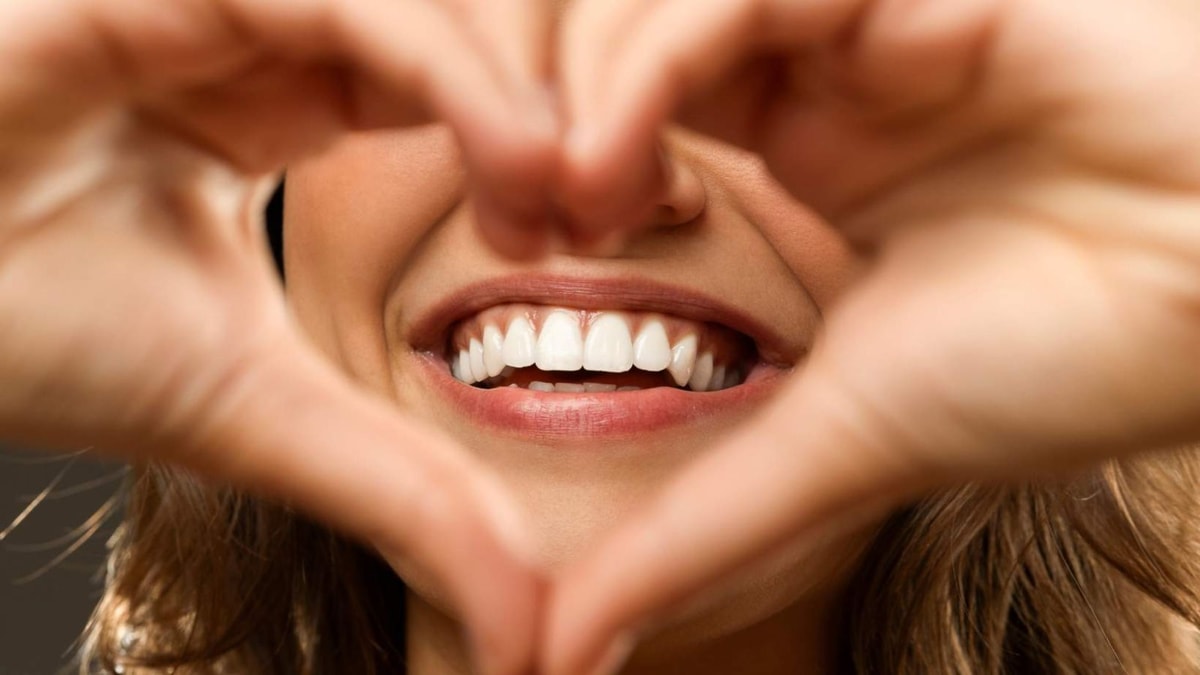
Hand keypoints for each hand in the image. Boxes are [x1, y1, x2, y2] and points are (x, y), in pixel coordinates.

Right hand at [0, 1, 553, 671]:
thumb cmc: (25, 333)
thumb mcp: (255, 408)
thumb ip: (396, 487)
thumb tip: (528, 617)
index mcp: (276, 103)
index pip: (456, 82)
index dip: (540, 145)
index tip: (598, 234)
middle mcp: (260, 35)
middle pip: (464, 26)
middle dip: (558, 110)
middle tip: (612, 209)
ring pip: (423, 3)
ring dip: (519, 93)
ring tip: (562, 203)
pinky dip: (449, 69)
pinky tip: (515, 159)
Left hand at [547, 1, 1199, 671]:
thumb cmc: (1063, 362)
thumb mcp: (835, 443)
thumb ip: (699, 530)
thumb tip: (569, 650)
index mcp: (807, 154)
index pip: (621, 110)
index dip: (546, 162)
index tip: (518, 242)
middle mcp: (824, 77)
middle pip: (619, 41)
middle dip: (543, 113)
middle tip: (521, 212)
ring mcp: (867, 21)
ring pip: (670, 1)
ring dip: (599, 82)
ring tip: (583, 189)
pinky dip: (680, 46)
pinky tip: (663, 139)